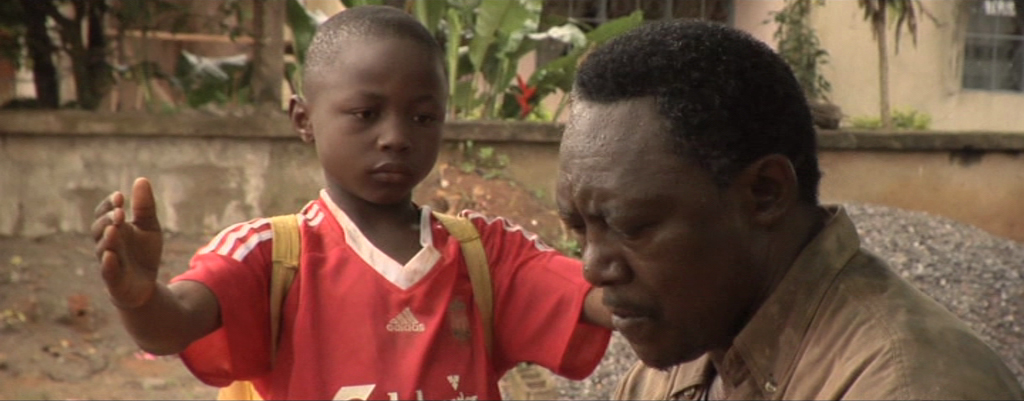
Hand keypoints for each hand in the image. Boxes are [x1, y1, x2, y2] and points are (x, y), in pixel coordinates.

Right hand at [91, 177, 163, 308]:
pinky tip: (111, 255)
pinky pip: (108, 271)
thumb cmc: (143, 253)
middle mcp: (107, 244)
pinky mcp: (114, 280)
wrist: (146, 285)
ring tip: (114, 228)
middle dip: (108, 219)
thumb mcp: (149, 227)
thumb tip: (141, 179)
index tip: (120, 196)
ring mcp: (109, 262)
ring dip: (108, 238)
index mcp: (114, 229)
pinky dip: (108, 263)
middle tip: (120, 212)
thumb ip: (145, 207)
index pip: (104, 213)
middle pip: (99, 229)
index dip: (109, 205)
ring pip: (102, 249)